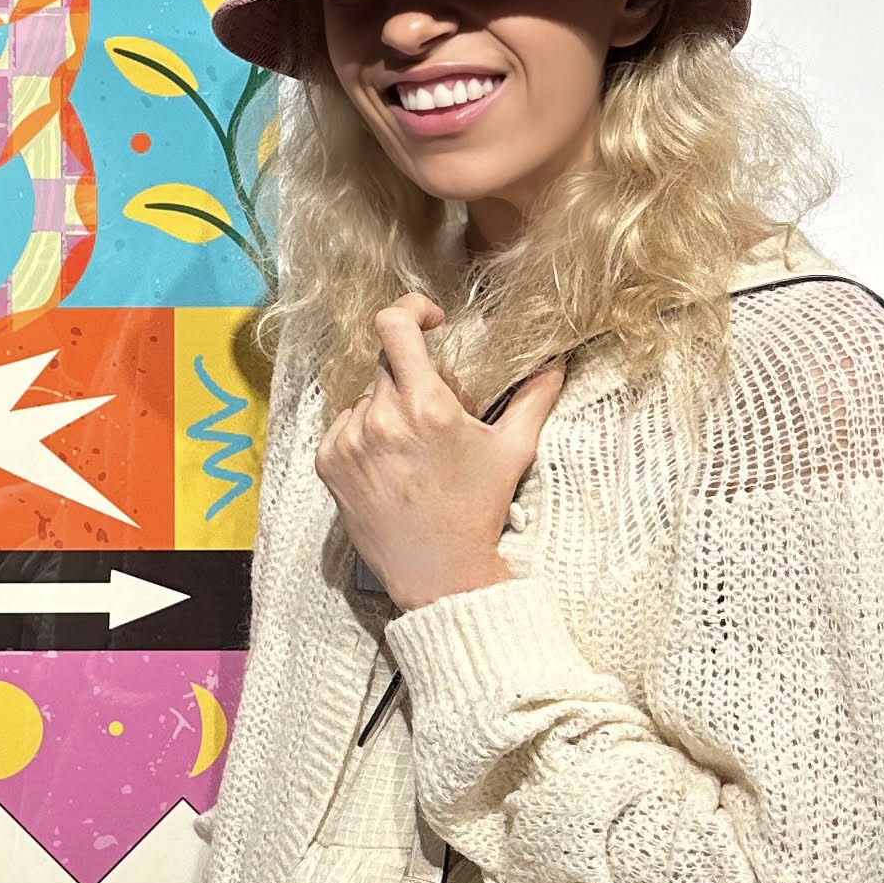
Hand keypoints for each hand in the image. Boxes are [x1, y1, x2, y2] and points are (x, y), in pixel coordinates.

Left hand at [314, 296, 561, 612]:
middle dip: (412, 376)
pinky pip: (343, 425)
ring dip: (387, 408)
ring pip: (365, 396)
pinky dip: (364, 434)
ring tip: (413, 451)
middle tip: (435, 414)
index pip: (395, 327)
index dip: (410, 309)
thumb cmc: (479, 510)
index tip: (429, 320)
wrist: (439, 573)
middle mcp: (381, 420)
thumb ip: (534, 398)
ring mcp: (349, 441)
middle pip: (387, 363)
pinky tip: (390, 466)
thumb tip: (555, 362)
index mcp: (426, 408)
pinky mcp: (328, 463)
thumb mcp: (513, 451)